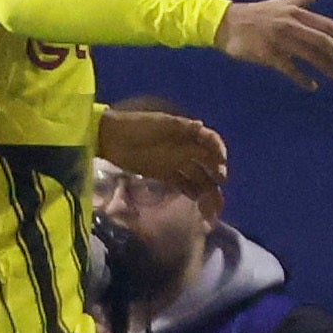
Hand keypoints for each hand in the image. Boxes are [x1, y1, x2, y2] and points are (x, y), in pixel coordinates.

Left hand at [97, 106, 227, 193]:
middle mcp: (184, 147)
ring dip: (207, 190)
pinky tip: (197, 201)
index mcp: (186, 132)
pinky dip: (192, 192)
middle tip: (219, 196)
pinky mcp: (164, 173)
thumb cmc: (136, 126)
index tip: (221, 167)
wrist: (111, 138)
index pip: (210, 141)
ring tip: (211, 208)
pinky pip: (183, 183)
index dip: (218, 152)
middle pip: (207, 164)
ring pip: (197, 176)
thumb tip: (201, 125)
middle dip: (217, 178)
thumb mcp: (159, 124)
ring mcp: (175, 161)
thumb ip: (181, 127)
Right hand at [215, 0, 332, 91]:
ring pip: (310, 55)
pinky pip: (290, 68)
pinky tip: (312, 86)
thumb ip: (299, 0)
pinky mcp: (268, 54)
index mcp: (295, 12)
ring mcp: (279, 39)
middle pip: (322, 41)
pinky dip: (303, 78)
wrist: (225, 23)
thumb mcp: (279, 4)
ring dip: (327, 67)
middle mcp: (290, 24)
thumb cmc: (255, 14)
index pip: (326, 25)